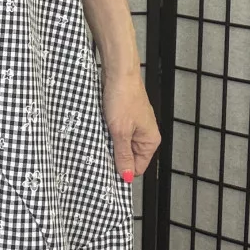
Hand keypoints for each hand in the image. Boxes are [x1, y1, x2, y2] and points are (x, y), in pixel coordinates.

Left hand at [102, 67, 160, 181]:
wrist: (118, 72)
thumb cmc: (122, 98)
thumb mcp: (120, 132)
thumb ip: (123, 155)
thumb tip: (127, 177)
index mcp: (150, 141)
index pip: (138, 168)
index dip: (123, 170)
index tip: (106, 171)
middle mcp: (146, 134)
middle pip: (130, 157)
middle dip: (115, 157)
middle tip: (99, 154)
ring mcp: (135, 125)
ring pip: (121, 145)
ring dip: (110, 144)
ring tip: (99, 139)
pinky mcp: (125, 117)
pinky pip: (117, 133)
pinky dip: (108, 134)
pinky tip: (99, 130)